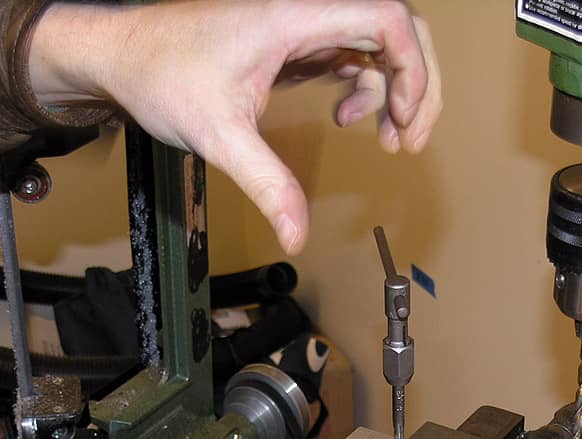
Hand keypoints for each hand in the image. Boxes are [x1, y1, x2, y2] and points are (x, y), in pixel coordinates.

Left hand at [28, 0, 441, 253]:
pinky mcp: (298, 43)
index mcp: (293, 14)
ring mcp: (305, 25)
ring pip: (381, 43)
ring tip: (388, 138)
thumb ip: (267, 185)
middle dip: (418, 83)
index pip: (385, 18)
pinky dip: (366, 89)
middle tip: (413, 136)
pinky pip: (355, 56)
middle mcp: (305, 11)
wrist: (125, 58)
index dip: (411, 69)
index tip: (403, 121)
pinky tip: (348, 120)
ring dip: (396, 91)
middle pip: (398, 26)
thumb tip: (296, 236)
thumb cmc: (161, 74)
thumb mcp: (219, 136)